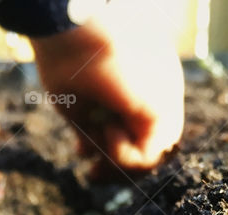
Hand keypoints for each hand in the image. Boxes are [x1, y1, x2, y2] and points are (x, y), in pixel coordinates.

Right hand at [30, 8, 183, 176]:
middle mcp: (158, 90)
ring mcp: (164, 99)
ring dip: (117, 161)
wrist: (70, 25)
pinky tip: (107, 128)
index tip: (85, 158)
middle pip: (147, 148)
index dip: (111, 152)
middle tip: (92, 176)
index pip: (136, 131)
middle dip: (116, 169)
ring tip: (97, 136)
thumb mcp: (77, 102)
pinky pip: (149, 155)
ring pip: (151, 157)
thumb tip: (89, 154)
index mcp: (140, 83)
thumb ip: (89, 127)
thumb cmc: (63, 55)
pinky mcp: (161, 107)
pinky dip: (122, 155)